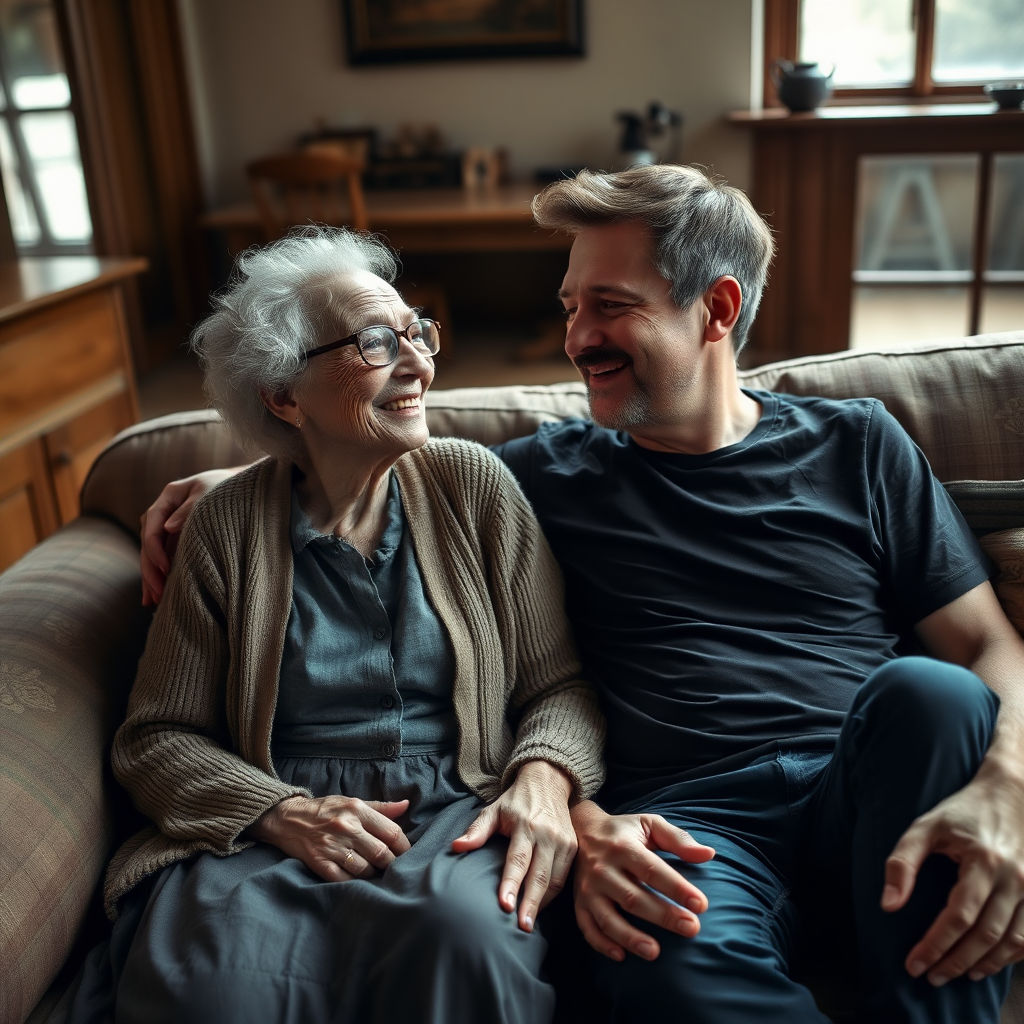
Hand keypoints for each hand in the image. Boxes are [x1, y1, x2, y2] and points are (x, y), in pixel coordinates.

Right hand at [140, 468, 243, 605]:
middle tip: (157, 594)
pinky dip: (160, 575)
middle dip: (151, 569)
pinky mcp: (177, 538)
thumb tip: (168, 528)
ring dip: (152, 577)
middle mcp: (165, 512)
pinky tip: (156, 595)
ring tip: (153, 601)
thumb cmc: (228, 487)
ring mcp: (169, 525)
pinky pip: (164, 557)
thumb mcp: (211, 493)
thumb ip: (191, 509)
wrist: (244, 487)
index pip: (152, 525)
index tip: (166, 569)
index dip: (155, 549)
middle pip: (148, 543)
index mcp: (169, 496)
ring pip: (153, 553)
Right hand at [247, 794, 411, 881]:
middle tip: (394, 867)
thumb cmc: (326, 810)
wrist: (288, 819)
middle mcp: (346, 827)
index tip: (407, 853)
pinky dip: (354, 882)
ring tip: (376, 873)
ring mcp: (331, 846)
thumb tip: (406, 805)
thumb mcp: (353, 802)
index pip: (391, 832)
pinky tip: (358, 879)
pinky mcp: (319, 862)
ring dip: (374, 874)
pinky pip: (344, 879)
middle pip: (381, 853)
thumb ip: (381, 807)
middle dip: (391, 864)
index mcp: (357, 809)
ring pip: (365, 869)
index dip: (404, 846)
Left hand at [451, 760, 575, 931]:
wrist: (548, 781)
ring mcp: (563, 842)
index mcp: (526, 825)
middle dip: (530, 903)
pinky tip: (539, 907)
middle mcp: (548, 835)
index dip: (511, 883)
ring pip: (554, 880)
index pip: (518, 860)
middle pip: (539, 876)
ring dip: (542, 904)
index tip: (504, 905)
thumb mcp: (494, 810)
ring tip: (528, 924)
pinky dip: (551, 894)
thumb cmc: (516, 801)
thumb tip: (456, 847)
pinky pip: (563, 877)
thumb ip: (477, 830)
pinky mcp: (573, 847)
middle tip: (522, 928)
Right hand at [571, 800, 715, 961]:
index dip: (677, 888)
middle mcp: (603, 869)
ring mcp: (588, 888)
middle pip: (634, 898)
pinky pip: (587, 927)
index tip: (701, 905)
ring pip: (608, 918)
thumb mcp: (650, 824)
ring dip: (630, 937)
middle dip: (663, 916)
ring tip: (655, 953)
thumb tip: (708, 854)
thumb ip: (678, 839)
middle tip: (692, 929)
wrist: (580, 829)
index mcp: (623, 847)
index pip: (653, 871)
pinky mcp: (579, 903)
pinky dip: (601, 944)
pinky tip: (621, 956)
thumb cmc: (624, 830)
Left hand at [882, 764, 1023, 984]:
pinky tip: (988, 963)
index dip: (935, 945)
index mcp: (984, 862)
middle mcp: (1015, 879)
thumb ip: (903, 862)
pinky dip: (1011, 956)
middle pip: (986, 936)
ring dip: (984, 965)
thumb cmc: (962, 812)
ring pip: (1013, 943)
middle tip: (931, 977)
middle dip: (955, 961)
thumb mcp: (925, 826)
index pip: (957, 917)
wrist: (1012, 795)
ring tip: (956, 974)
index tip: (914, 964)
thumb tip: (888, 905)